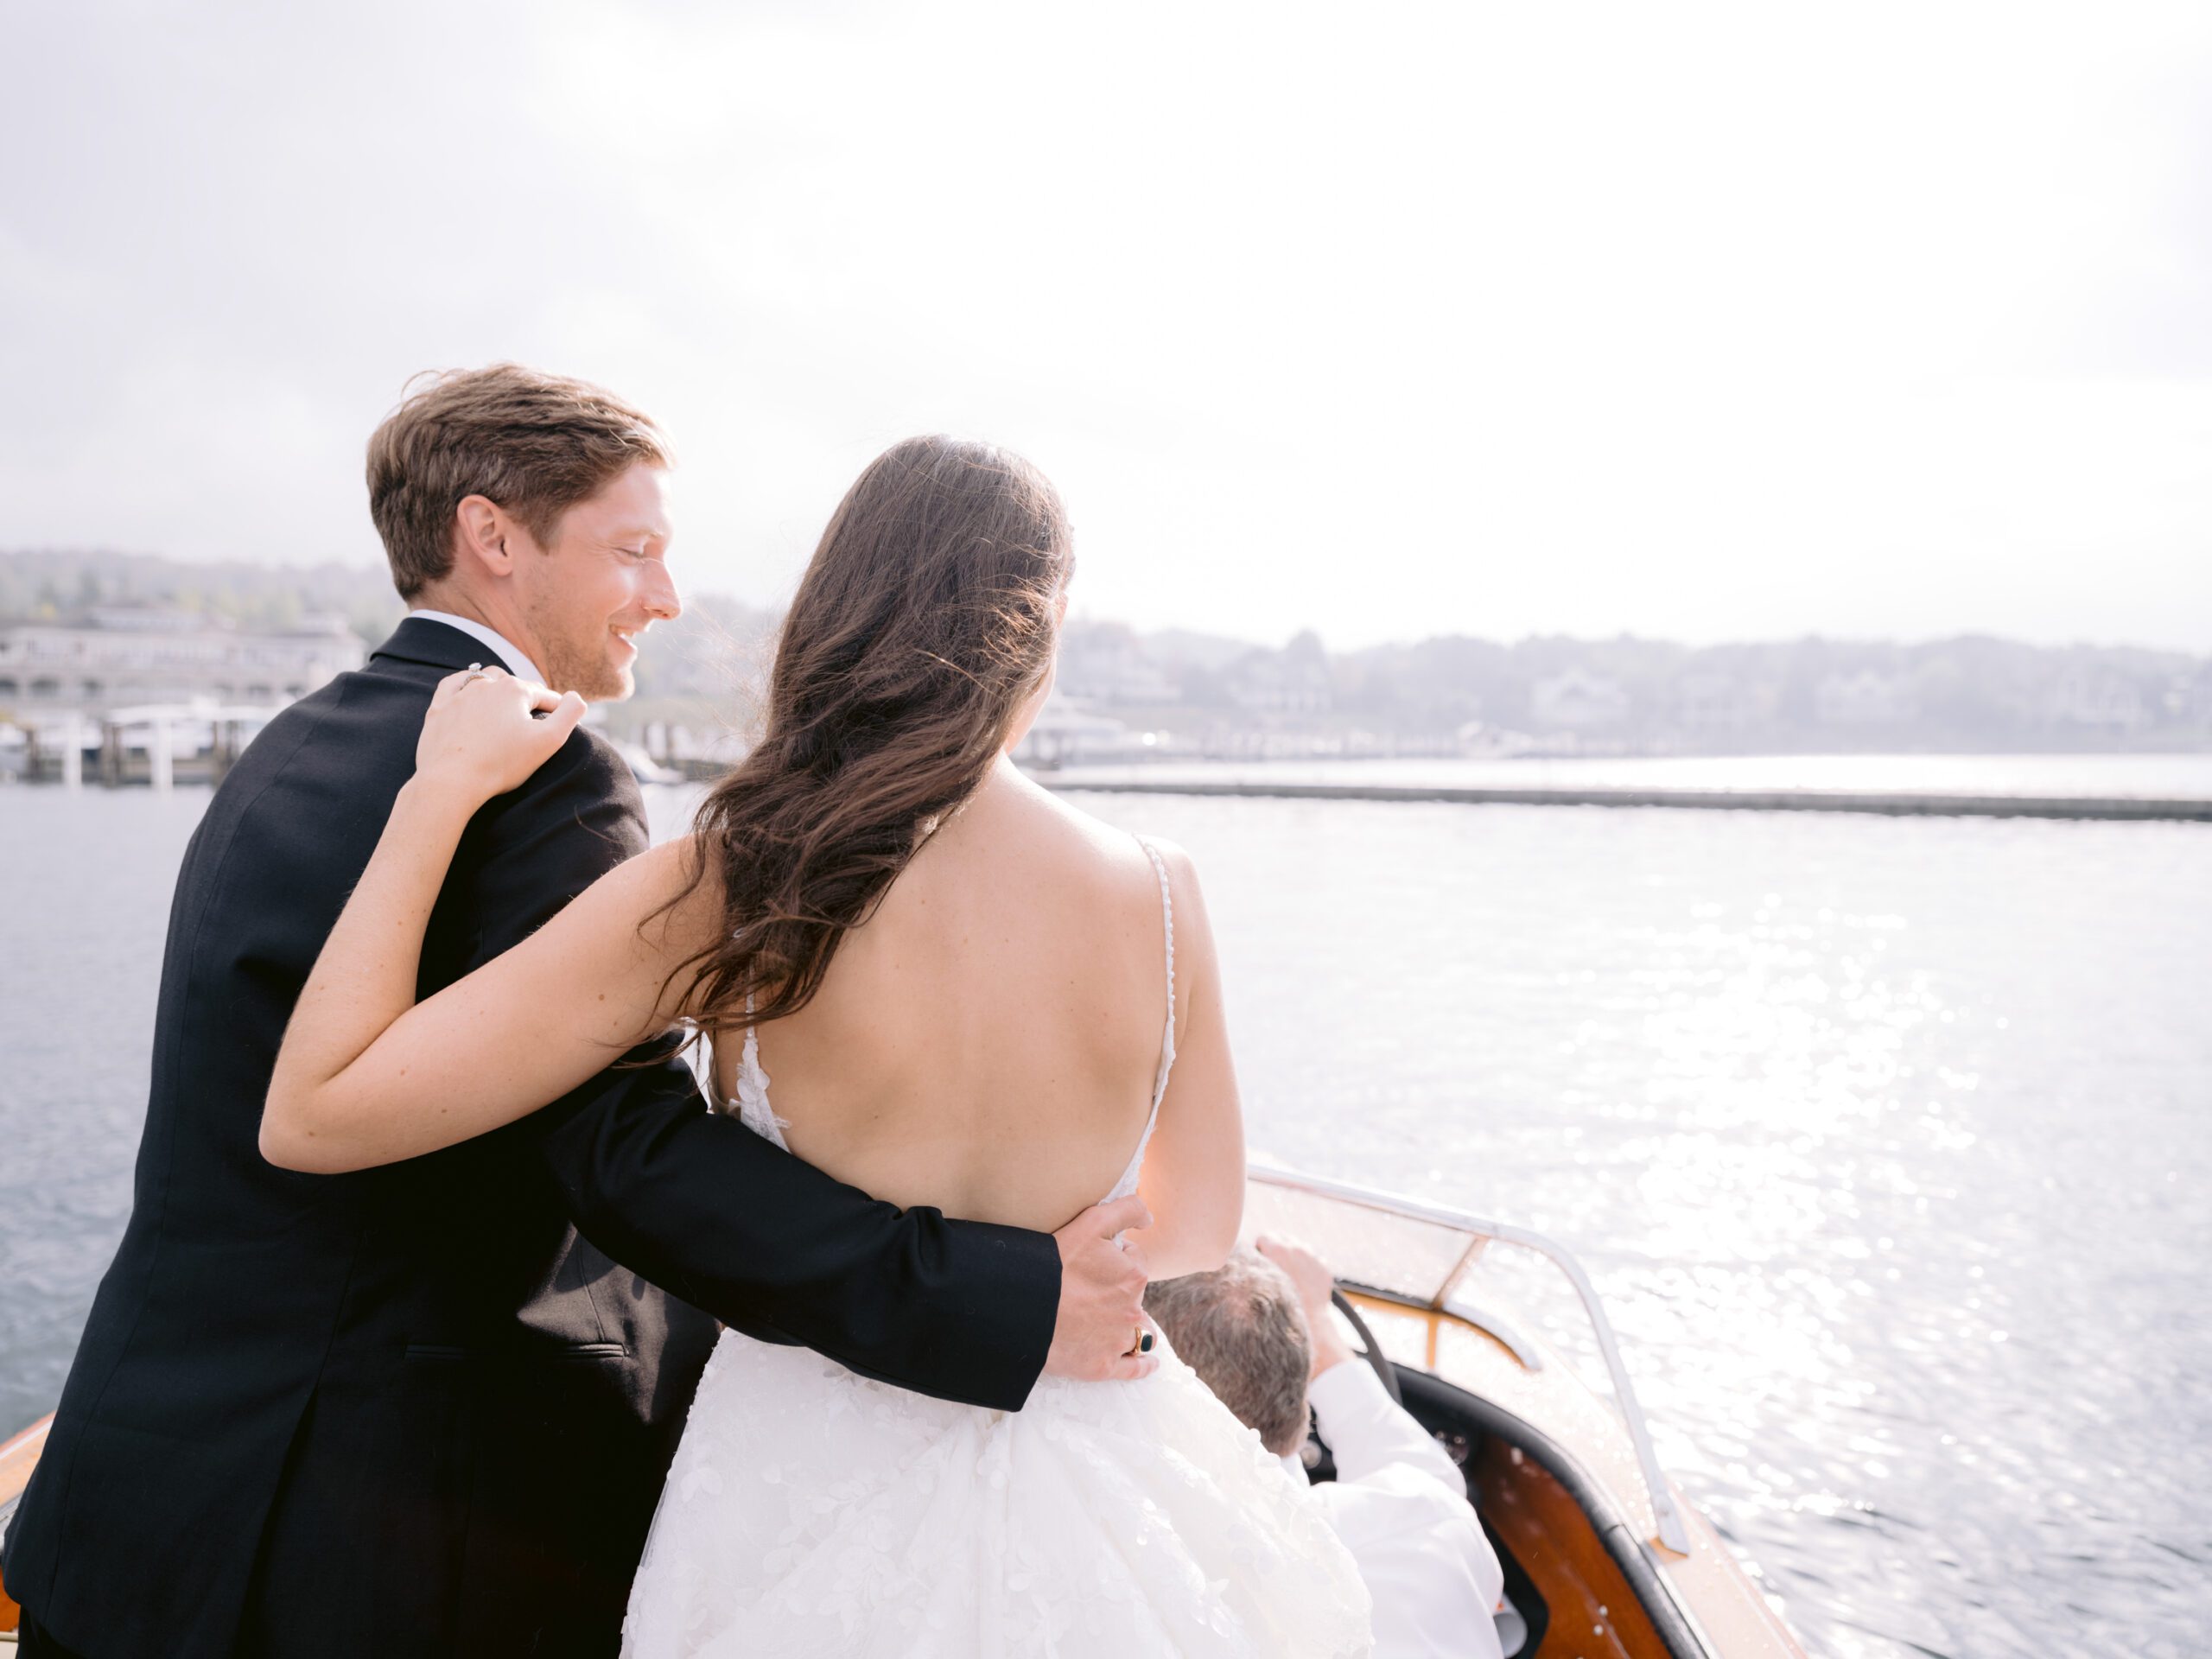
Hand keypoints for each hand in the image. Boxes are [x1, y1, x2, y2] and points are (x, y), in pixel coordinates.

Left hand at [414, 666, 586, 804]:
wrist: (451, 781)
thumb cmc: (502, 763)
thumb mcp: (549, 741)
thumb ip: (570, 713)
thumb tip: (575, 697)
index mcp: (515, 689)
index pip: (545, 696)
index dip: (556, 711)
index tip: (558, 729)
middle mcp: (487, 684)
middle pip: (516, 686)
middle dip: (527, 699)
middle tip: (532, 723)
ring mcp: (459, 694)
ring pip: (485, 681)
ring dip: (498, 690)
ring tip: (504, 708)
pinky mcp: (439, 708)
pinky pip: (453, 685)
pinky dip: (464, 685)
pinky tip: (468, 694)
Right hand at [1042, 1195, 1160, 1382]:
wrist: (1021, 1308)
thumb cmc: (1053, 1262)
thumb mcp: (1091, 1222)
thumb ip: (1126, 1210)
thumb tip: (1149, 1218)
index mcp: (1134, 1275)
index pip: (1136, 1260)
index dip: (1116, 1257)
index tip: (1094, 1262)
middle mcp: (1134, 1310)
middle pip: (1135, 1296)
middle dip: (1120, 1291)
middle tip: (1090, 1290)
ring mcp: (1119, 1341)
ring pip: (1139, 1332)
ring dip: (1134, 1327)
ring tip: (1113, 1324)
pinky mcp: (1103, 1366)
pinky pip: (1134, 1368)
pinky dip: (1144, 1365)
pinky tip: (1149, 1363)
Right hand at [1256, 1234, 1353, 1380]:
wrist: (1307, 1323)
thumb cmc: (1277, 1308)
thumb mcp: (1257, 1285)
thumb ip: (1249, 1268)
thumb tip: (1239, 1263)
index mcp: (1278, 1248)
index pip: (1264, 1237)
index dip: (1261, 1250)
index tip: (1261, 1262)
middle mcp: (1296, 1248)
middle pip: (1282, 1238)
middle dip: (1277, 1249)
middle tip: (1273, 1268)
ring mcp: (1312, 1256)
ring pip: (1299, 1246)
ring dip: (1294, 1256)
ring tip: (1289, 1274)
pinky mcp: (1324, 1267)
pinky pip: (1314, 1259)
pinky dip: (1309, 1267)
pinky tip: (1303, 1281)